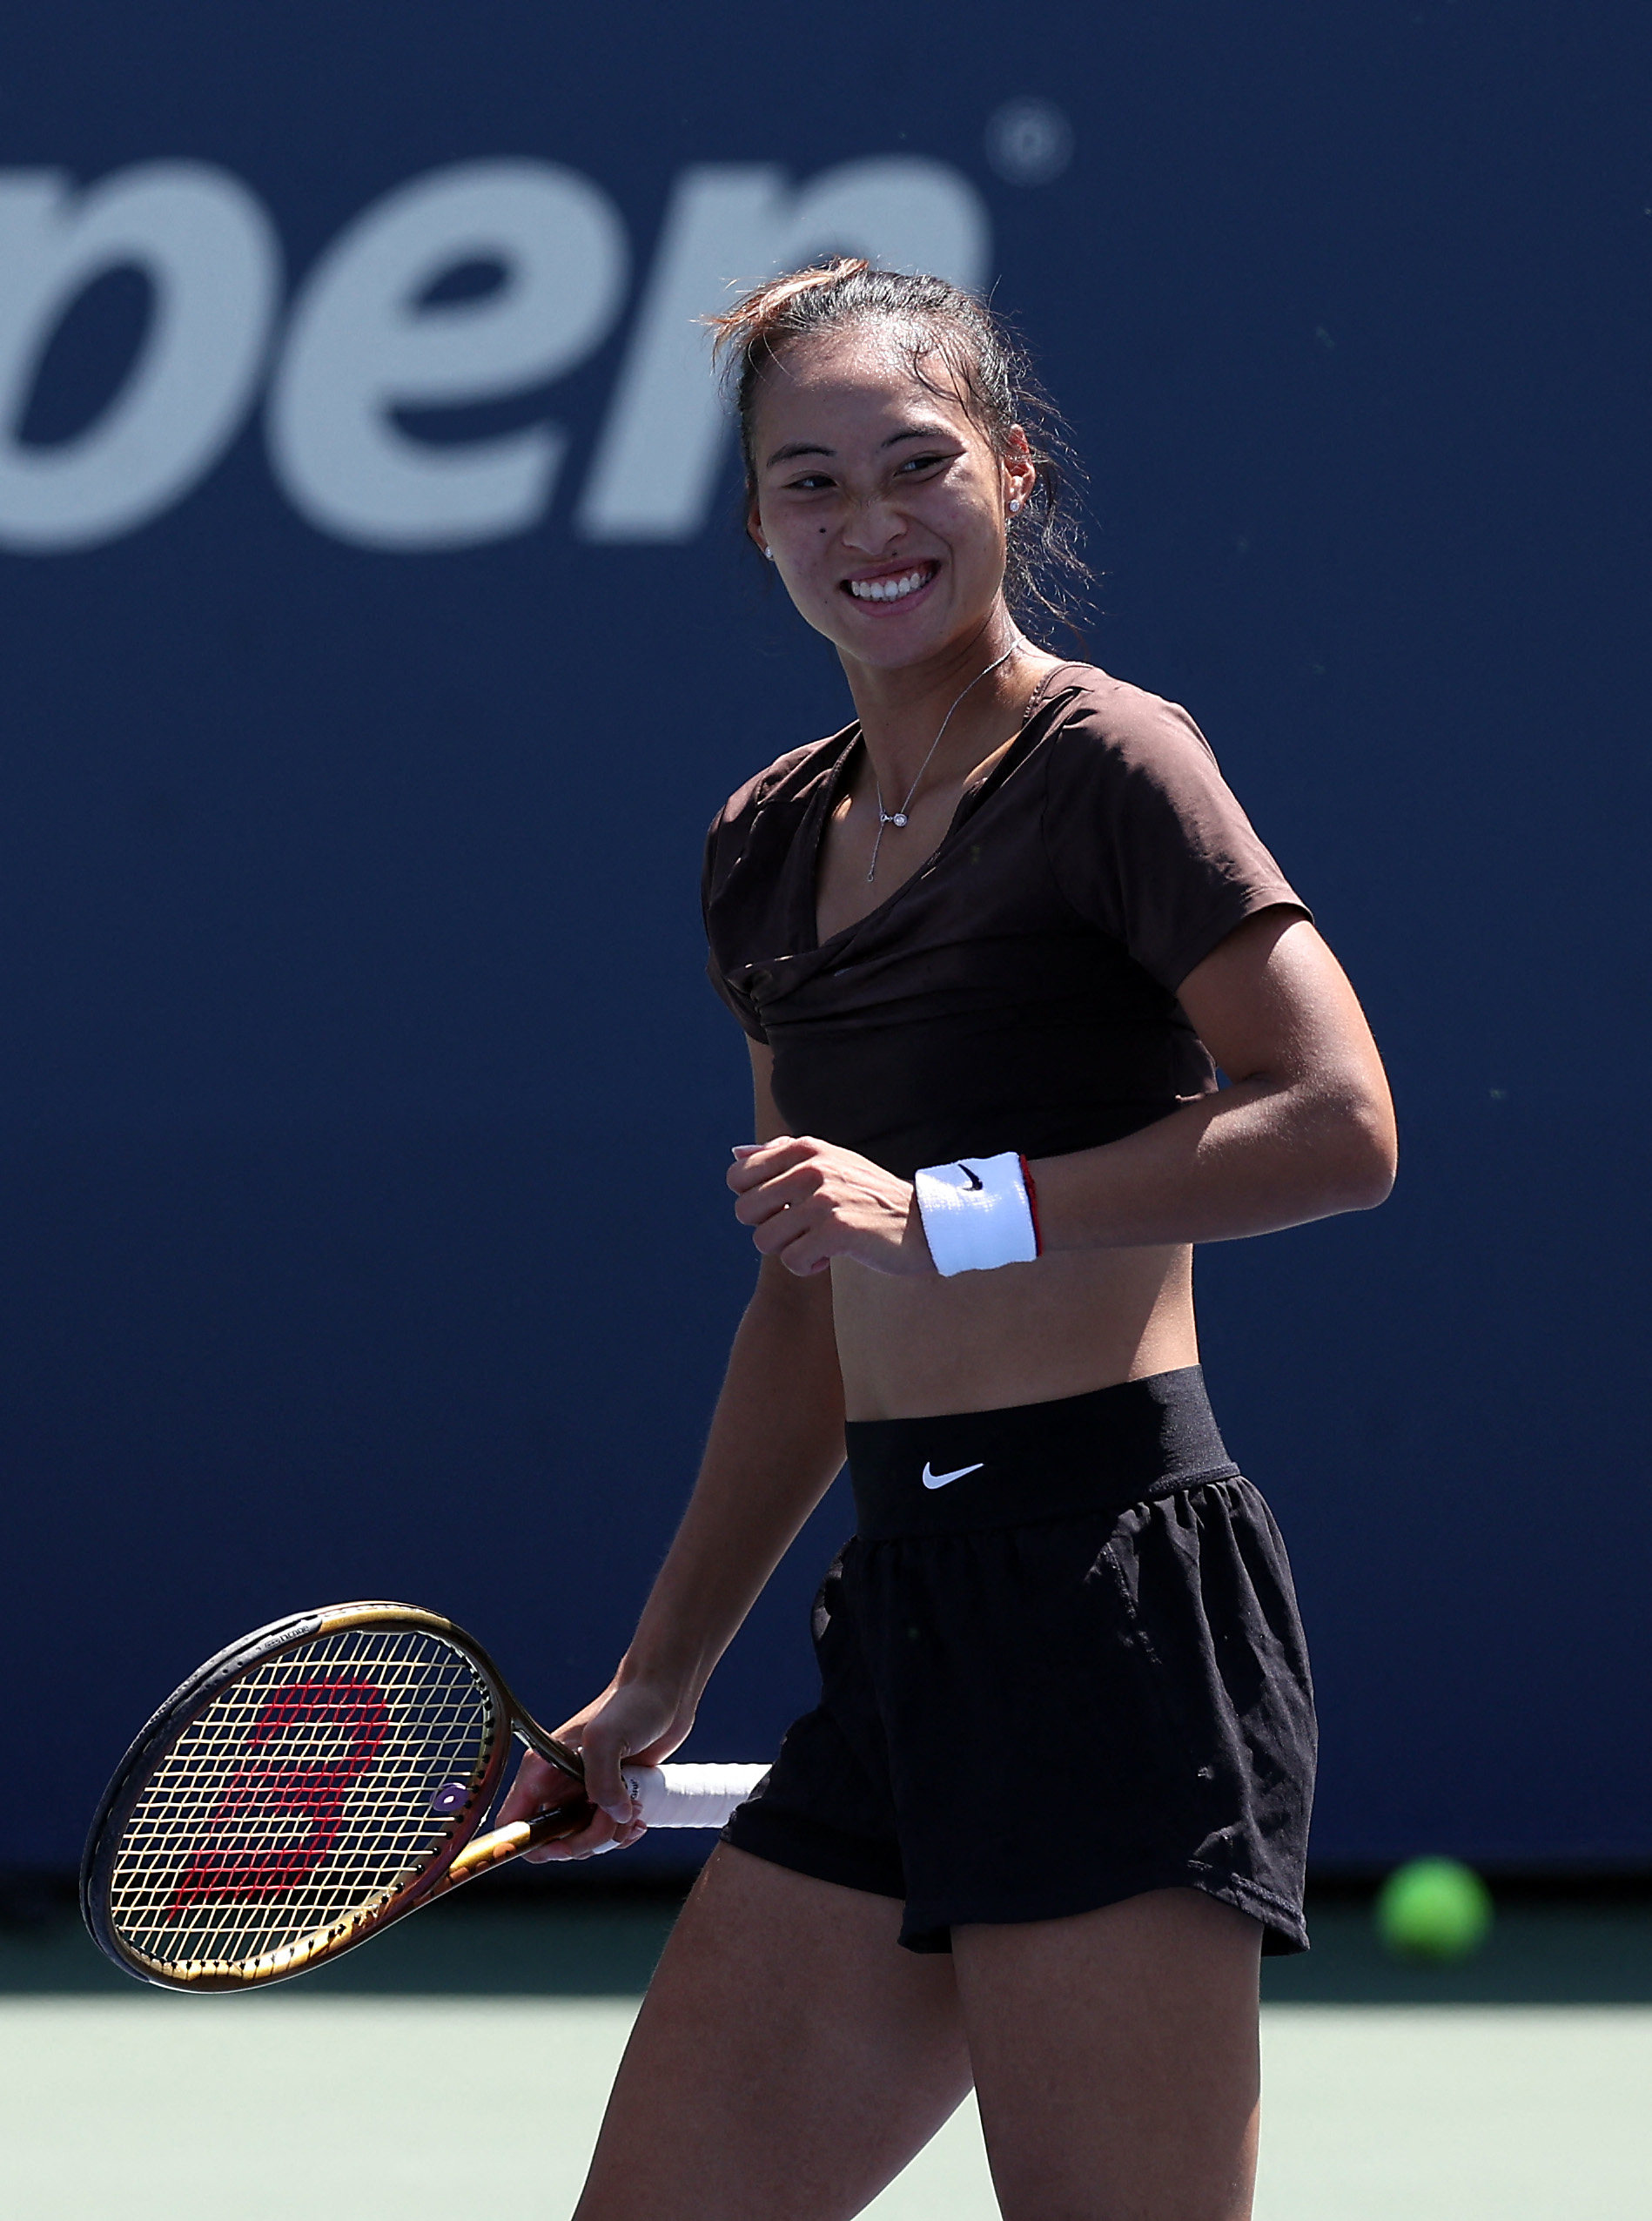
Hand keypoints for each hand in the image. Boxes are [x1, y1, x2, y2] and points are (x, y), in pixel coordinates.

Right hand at [495, 1675, 696, 1862]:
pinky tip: (639, 1814)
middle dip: (586, 1840)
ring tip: (633, 1807)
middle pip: (554, 1841)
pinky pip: (607, 1835)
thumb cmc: (633, 1704)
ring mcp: (583, 1793)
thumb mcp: (608, 1736)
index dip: (527, 1844)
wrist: (665, 1694)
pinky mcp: (608, 1797)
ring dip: (611, 1836)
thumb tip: (611, 1815)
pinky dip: (623, 1833)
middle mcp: (558, 1785)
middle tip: (612, 1817)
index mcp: (542, 1770)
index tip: (560, 1848)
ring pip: (584, 1841)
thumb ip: (601, 1779)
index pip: (514, 1822)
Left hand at [727, 1135, 933, 1277]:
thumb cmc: (871, 1197)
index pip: (737, 1175)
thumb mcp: (830, 1162)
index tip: (784, 1208)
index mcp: (805, 1148)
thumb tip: (735, 1151)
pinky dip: (808, 1267)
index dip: (753, 1200)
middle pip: (744, 1211)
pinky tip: (832, 1257)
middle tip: (802, 1229)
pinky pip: (791, 1260)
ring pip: (764, 1239)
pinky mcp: (837, 1231)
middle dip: (769, 1228)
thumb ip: (781, 1154)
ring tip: (819, 1243)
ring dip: (789, 1250)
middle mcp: (811, 1168)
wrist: (926, 1222)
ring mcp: (824, 1199)